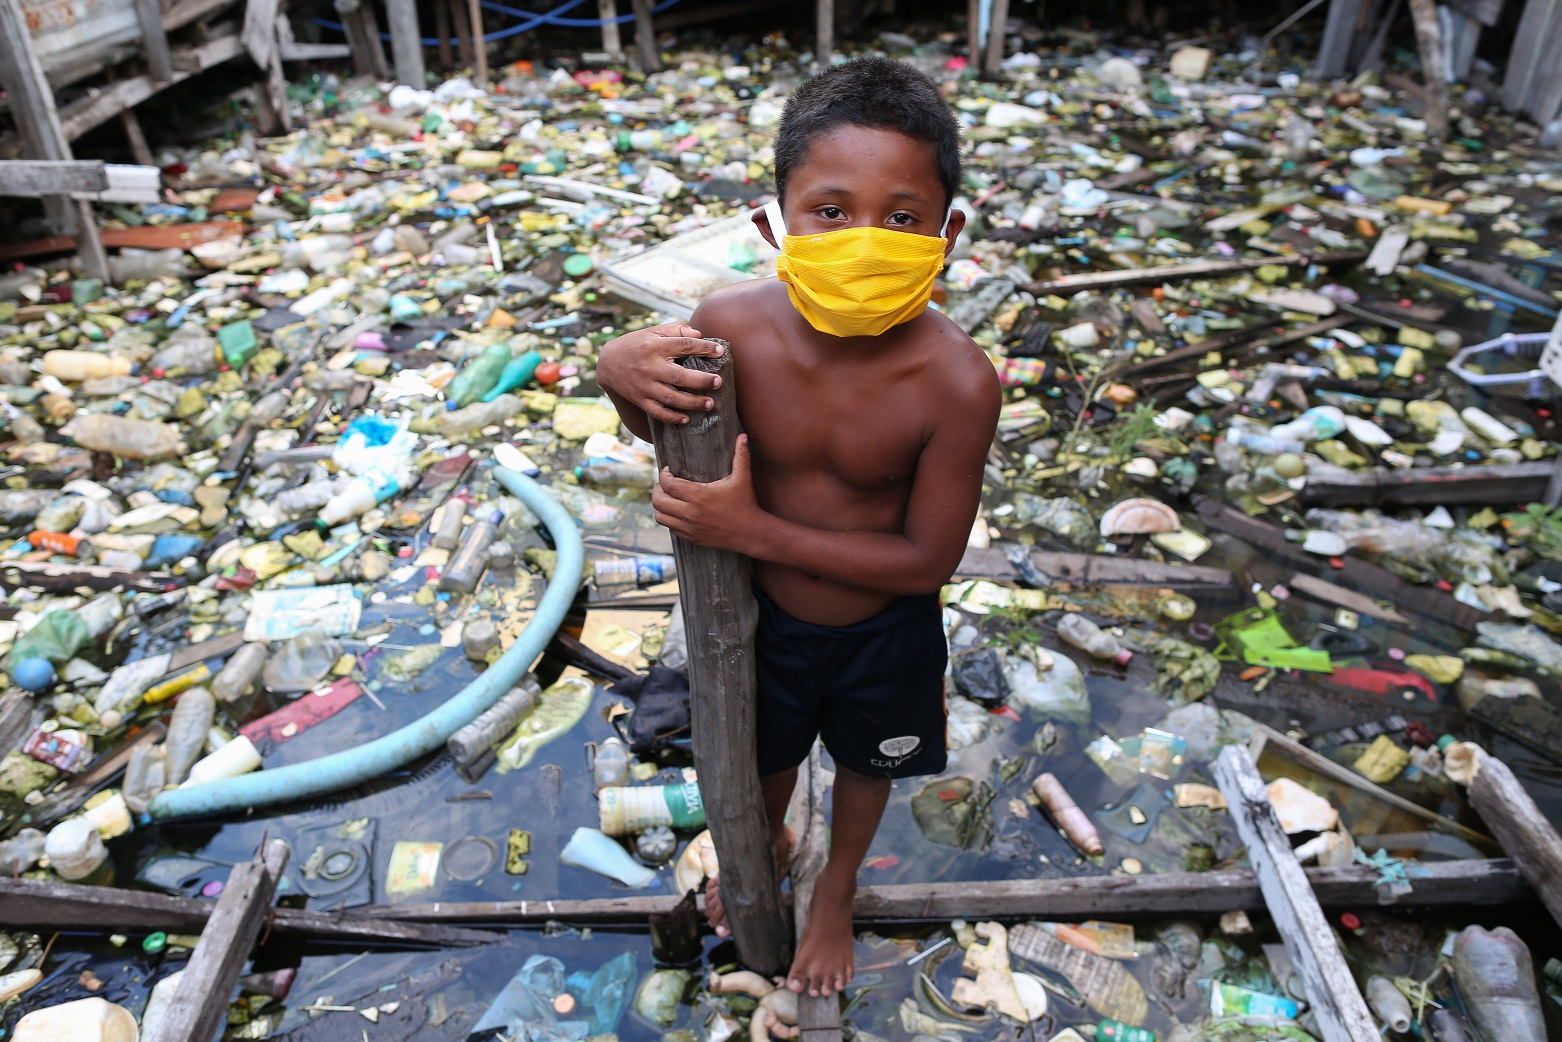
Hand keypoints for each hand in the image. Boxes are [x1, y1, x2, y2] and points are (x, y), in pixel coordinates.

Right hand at [596, 321, 724, 424]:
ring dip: (692, 403)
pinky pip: (657, 412)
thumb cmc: (636, 345)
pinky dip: (672, 417)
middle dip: (701, 381)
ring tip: (710, 404)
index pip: (683, 346)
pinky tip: (686, 418)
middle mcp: (650, 367)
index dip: (703, 348)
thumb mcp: (653, 332)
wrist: (606, 363)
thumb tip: (698, 333)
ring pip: (671, 398)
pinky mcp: (639, 399)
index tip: (719, 352)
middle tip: (718, 382)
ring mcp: (644, 385)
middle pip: (679, 376)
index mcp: (655, 346)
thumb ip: (675, 330)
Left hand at [653, 435, 760, 551]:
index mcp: (699, 496)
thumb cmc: (746, 503)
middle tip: (664, 484)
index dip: (663, 475)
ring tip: (667, 498)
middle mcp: (690, 513)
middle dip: (658, 489)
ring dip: (660, 506)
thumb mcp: (743, 478)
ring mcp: (689, 527)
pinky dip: (669, 519)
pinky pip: (670, 528)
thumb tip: (744, 436)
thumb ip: (741, 455)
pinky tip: (677, 511)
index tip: (668, 471)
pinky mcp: (691, 537)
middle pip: (658, 500)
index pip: (668, 484)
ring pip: (660, 516)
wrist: (751, 533)